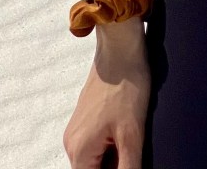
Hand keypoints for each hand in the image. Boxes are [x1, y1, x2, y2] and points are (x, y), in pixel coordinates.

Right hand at [62, 29, 150, 167]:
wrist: (121, 49)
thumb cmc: (127, 85)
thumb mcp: (133, 133)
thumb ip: (128, 167)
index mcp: (79, 151)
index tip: (127, 161)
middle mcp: (72, 143)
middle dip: (114, 164)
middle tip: (131, 145)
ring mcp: (77, 131)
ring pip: (95, 158)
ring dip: (113, 155)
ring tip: (129, 135)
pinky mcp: (85, 120)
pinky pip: (96, 143)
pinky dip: (111, 143)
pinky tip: (126, 128)